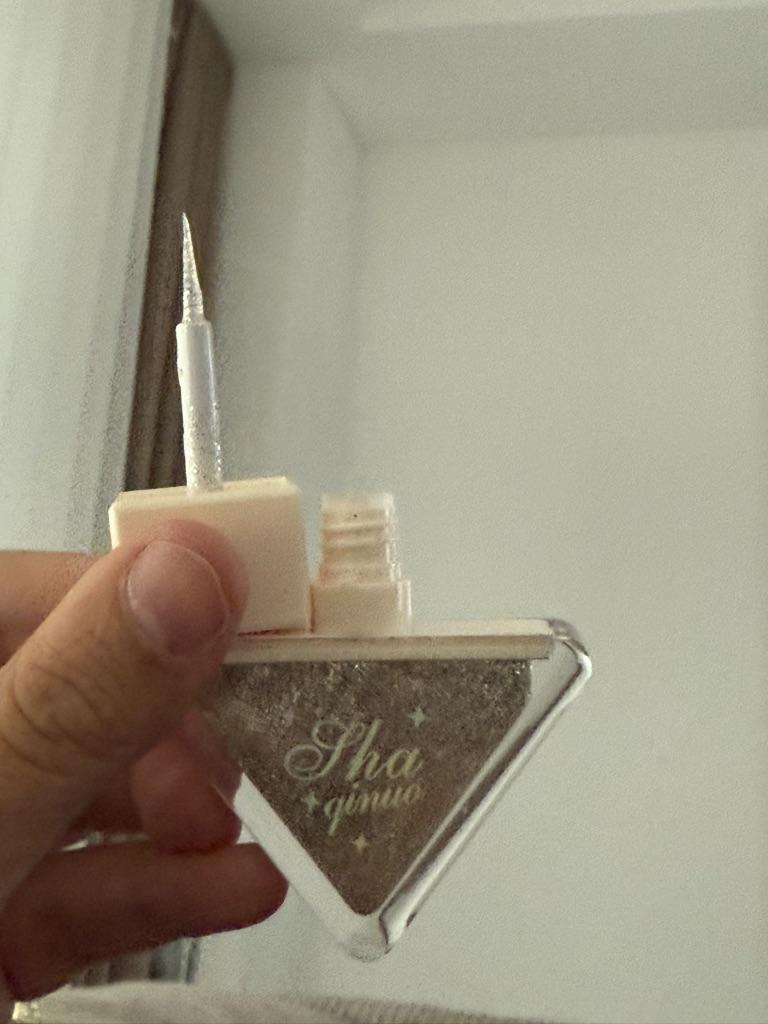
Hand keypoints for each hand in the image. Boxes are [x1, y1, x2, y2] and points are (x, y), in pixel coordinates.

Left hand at [0, 521, 285, 1002]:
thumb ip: (72, 698)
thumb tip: (184, 574)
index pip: (37, 588)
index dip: (152, 587)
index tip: (253, 599)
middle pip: (78, 687)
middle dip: (176, 723)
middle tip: (254, 743)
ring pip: (87, 790)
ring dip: (185, 812)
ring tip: (252, 829)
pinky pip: (83, 882)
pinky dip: (164, 887)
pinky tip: (233, 885)